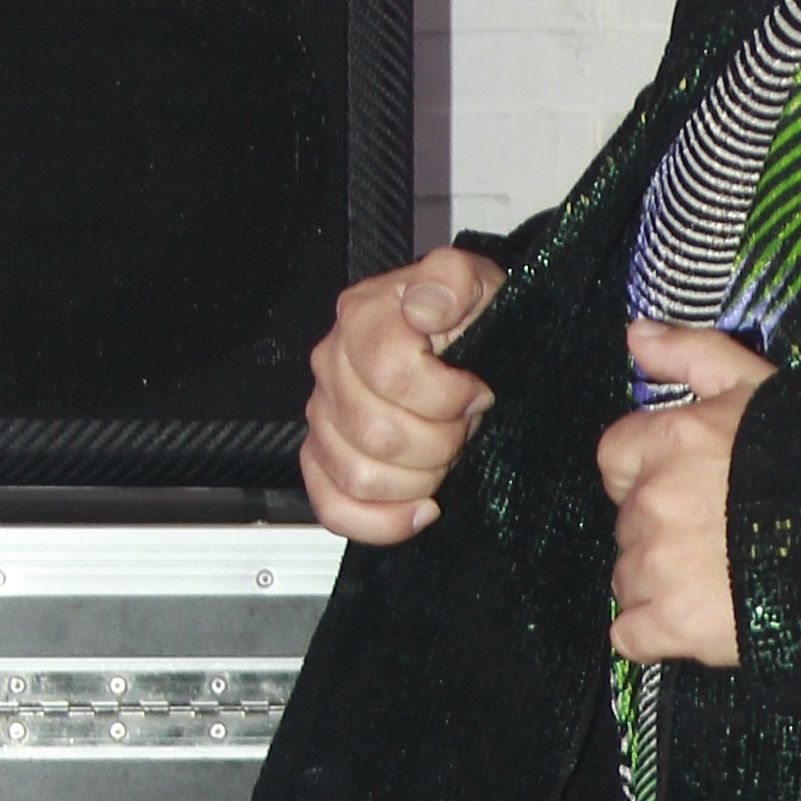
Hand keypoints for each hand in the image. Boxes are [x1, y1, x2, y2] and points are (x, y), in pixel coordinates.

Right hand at [300, 247, 501, 542]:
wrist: (463, 344)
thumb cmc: (468, 316)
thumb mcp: (477, 280)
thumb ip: (453, 279)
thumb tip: (426, 307)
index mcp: (362, 318)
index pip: (390, 373)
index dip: (444, 395)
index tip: (476, 391)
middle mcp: (333, 366)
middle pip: (376, 433)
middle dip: (439, 440)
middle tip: (465, 426)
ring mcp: (324, 418)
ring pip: (358, 475)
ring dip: (419, 477)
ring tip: (446, 454)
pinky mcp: (325, 461)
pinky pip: (333, 507)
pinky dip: (379, 522)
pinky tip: (421, 509)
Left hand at [596, 319, 774, 665]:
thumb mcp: (763, 388)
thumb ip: (693, 354)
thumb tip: (633, 333)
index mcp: (672, 440)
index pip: (616, 457)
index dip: (646, 474)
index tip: (687, 487)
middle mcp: (655, 500)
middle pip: (628, 523)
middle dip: (662, 532)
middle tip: (720, 539)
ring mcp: (659, 566)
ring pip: (627, 580)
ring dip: (659, 585)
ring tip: (718, 583)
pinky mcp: (673, 625)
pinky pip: (631, 638)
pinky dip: (654, 636)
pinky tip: (694, 625)